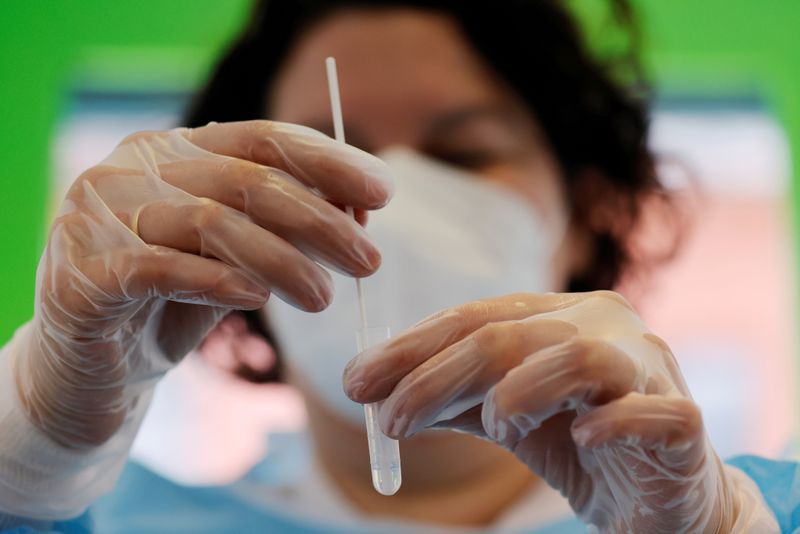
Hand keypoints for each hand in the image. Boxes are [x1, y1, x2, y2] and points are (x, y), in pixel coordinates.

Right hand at [17, 120, 392, 448]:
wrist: (87, 374)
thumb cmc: (169, 308)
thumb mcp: (235, 262)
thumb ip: (281, 232)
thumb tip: (358, 211)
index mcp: (173, 153)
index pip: (262, 140)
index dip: (328, 162)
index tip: (383, 191)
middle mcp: (132, 169)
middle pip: (247, 181)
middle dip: (320, 221)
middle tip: (369, 260)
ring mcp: (97, 216)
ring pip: (211, 221)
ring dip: (283, 259)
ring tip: (326, 297)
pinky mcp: (81, 272)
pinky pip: (161, 268)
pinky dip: (217, 280)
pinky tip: (258, 297)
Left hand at [344, 291, 777, 532]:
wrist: (662, 497)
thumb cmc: (578, 445)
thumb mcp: (505, 416)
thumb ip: (452, 399)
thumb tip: (375, 392)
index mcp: (561, 315)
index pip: (476, 317)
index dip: (412, 347)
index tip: (357, 381)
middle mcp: (606, 326)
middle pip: (510, 336)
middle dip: (436, 376)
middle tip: (387, 420)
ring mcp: (650, 369)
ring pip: (579, 358)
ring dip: (517, 394)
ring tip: (495, 429)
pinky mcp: (683, 421)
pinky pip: (652, 411)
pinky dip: (611, 421)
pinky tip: (579, 439)